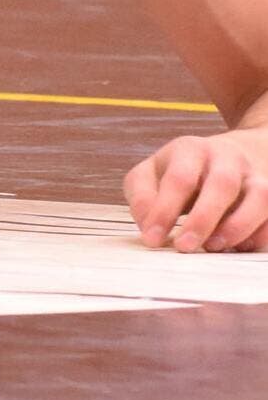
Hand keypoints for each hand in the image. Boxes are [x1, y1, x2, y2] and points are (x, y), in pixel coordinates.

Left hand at [124, 128, 267, 252]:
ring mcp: (254, 176)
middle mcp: (227, 159)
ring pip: (260, 197)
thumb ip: (142, 196)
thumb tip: (148, 228)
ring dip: (238, 227)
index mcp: (191, 150)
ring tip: (213, 248)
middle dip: (203, 219)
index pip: (179, 178)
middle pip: (222, 184)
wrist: (230, 153)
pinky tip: (238, 249)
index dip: (164, 211)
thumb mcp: (153, 172)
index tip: (152, 240)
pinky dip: (258, 236)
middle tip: (184, 247)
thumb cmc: (182, 170)